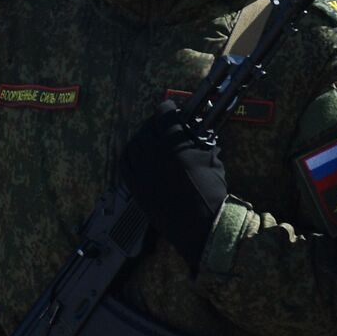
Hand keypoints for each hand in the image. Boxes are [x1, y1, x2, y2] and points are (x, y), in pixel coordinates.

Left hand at [118, 100, 227, 271]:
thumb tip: (196, 133)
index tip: (171, 110)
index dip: (168, 109)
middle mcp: (155, 154)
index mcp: (175, 144)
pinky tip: (135, 154)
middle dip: (154, 124)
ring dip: (140, 138)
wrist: (201, 226)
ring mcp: (142, 172)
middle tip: (161, 125)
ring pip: (133, 145)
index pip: (164, 114)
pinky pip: (124, 165)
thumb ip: (201, 142)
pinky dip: (128, 156)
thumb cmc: (211, 194)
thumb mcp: (212, 160)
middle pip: (146, 128)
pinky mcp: (136, 188)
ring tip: (149, 139)